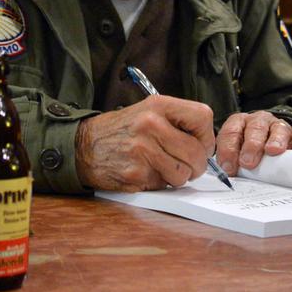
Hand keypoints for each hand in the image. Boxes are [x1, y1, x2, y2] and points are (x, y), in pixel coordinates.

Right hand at [75, 95, 214, 191]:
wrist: (84, 146)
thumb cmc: (121, 130)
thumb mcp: (148, 111)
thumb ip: (177, 122)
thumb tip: (206, 144)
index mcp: (158, 106)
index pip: (203, 117)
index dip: (207, 136)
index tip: (201, 144)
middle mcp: (151, 125)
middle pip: (197, 152)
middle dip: (197, 165)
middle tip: (188, 165)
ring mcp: (143, 151)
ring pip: (183, 173)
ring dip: (178, 177)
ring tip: (163, 168)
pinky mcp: (136, 174)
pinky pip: (164, 186)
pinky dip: (160, 184)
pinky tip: (146, 172)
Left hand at [215, 111, 291, 175]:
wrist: (265, 143)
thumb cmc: (244, 150)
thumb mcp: (233, 153)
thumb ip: (229, 162)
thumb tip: (225, 177)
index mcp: (238, 123)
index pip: (231, 132)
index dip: (228, 150)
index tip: (228, 167)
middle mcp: (258, 121)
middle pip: (255, 128)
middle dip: (251, 145)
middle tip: (248, 162)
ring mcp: (277, 127)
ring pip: (277, 130)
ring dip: (275, 140)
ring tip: (273, 151)